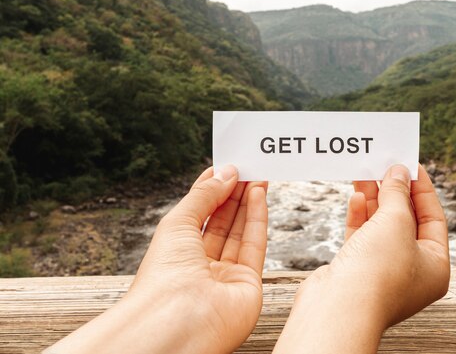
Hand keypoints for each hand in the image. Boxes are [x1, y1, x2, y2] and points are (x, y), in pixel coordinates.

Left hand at [46, 166, 268, 353]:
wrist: (178, 320)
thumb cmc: (165, 276)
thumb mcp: (178, 222)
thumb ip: (204, 195)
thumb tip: (225, 173)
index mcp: (176, 254)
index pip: (197, 216)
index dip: (211, 191)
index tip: (225, 168)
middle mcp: (200, 266)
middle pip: (221, 222)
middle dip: (233, 193)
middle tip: (245, 168)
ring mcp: (225, 276)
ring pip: (240, 232)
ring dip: (248, 201)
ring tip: (256, 175)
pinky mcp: (249, 284)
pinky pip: (255, 245)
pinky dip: (258, 218)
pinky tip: (259, 195)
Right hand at [274, 164, 449, 353]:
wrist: (338, 308)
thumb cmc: (378, 272)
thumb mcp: (396, 221)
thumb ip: (398, 193)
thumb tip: (398, 173)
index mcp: (435, 266)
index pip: (434, 219)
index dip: (422, 189)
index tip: (410, 165)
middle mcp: (411, 271)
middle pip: (406, 221)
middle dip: (395, 192)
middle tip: (385, 165)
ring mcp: (382, 272)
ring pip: (381, 227)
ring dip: (374, 199)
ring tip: (365, 173)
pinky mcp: (356, 271)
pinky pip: (362, 237)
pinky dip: (359, 216)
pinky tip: (355, 197)